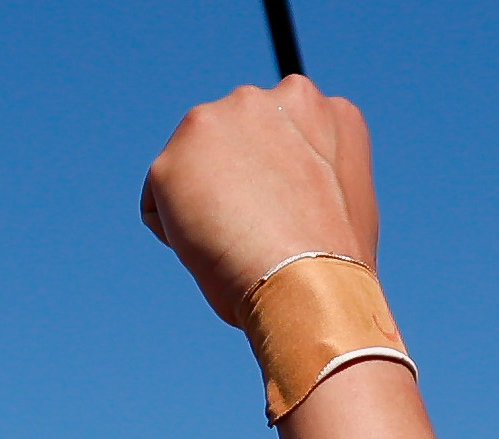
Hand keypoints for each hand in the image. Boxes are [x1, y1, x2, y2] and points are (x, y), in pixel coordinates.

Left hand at [139, 78, 379, 324]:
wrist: (308, 281)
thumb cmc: (332, 261)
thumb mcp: (340, 192)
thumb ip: (308, 169)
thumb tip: (289, 188)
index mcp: (306, 102)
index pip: (268, 133)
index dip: (271, 181)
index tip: (281, 214)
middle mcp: (258, 97)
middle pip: (223, 142)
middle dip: (229, 181)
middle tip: (253, 230)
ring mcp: (212, 121)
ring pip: (188, 170)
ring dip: (200, 207)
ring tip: (236, 242)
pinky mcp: (172, 158)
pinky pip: (157, 205)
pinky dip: (173, 235)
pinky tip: (210, 251)